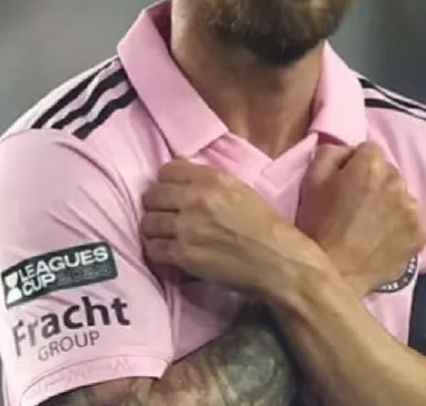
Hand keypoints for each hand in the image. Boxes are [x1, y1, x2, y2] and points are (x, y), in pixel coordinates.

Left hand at [141, 159, 328, 295]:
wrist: (278, 261)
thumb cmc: (263, 226)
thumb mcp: (239, 189)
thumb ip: (207, 177)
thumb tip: (177, 164)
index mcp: (213, 179)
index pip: (167, 170)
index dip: (166, 183)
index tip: (171, 194)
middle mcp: (197, 199)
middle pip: (152, 195)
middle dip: (156, 206)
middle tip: (166, 216)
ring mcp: (187, 227)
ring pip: (148, 222)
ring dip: (155, 230)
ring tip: (167, 236)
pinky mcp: (183, 254)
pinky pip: (152, 248)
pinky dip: (158, 251)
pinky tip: (170, 253)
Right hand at [295, 142, 425, 295]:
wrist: (334, 274)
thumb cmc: (316, 225)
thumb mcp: (311, 180)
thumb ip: (331, 153)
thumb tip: (348, 150)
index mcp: (371, 165)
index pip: (370, 150)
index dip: (356, 164)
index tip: (346, 181)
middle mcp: (397, 182)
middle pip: (388, 172)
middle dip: (375, 182)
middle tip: (357, 205)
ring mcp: (412, 209)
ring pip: (402, 196)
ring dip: (390, 204)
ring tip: (370, 225)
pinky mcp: (420, 233)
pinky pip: (412, 220)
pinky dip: (400, 226)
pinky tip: (382, 238)